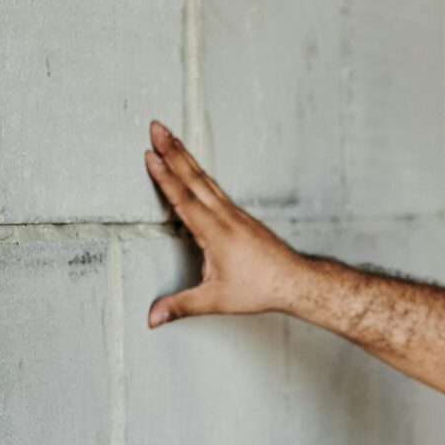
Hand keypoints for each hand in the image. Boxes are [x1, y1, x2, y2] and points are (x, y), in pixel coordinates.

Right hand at [139, 118, 305, 325]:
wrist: (295, 280)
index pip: (184, 199)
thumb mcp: (216, 300)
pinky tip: (192, 166)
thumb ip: (182, 306)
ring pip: (204, 178)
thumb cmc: (258, 289)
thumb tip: (151, 318)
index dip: (165, 177)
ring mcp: (233, 212)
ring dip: (185, 155)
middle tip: (155, 126)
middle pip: (193, 177)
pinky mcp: (239, 215)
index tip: (150, 154)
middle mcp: (224, 216)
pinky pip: (214, 186)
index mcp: (215, 232)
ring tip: (169, 136)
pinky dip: (199, 171)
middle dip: (172, 151)